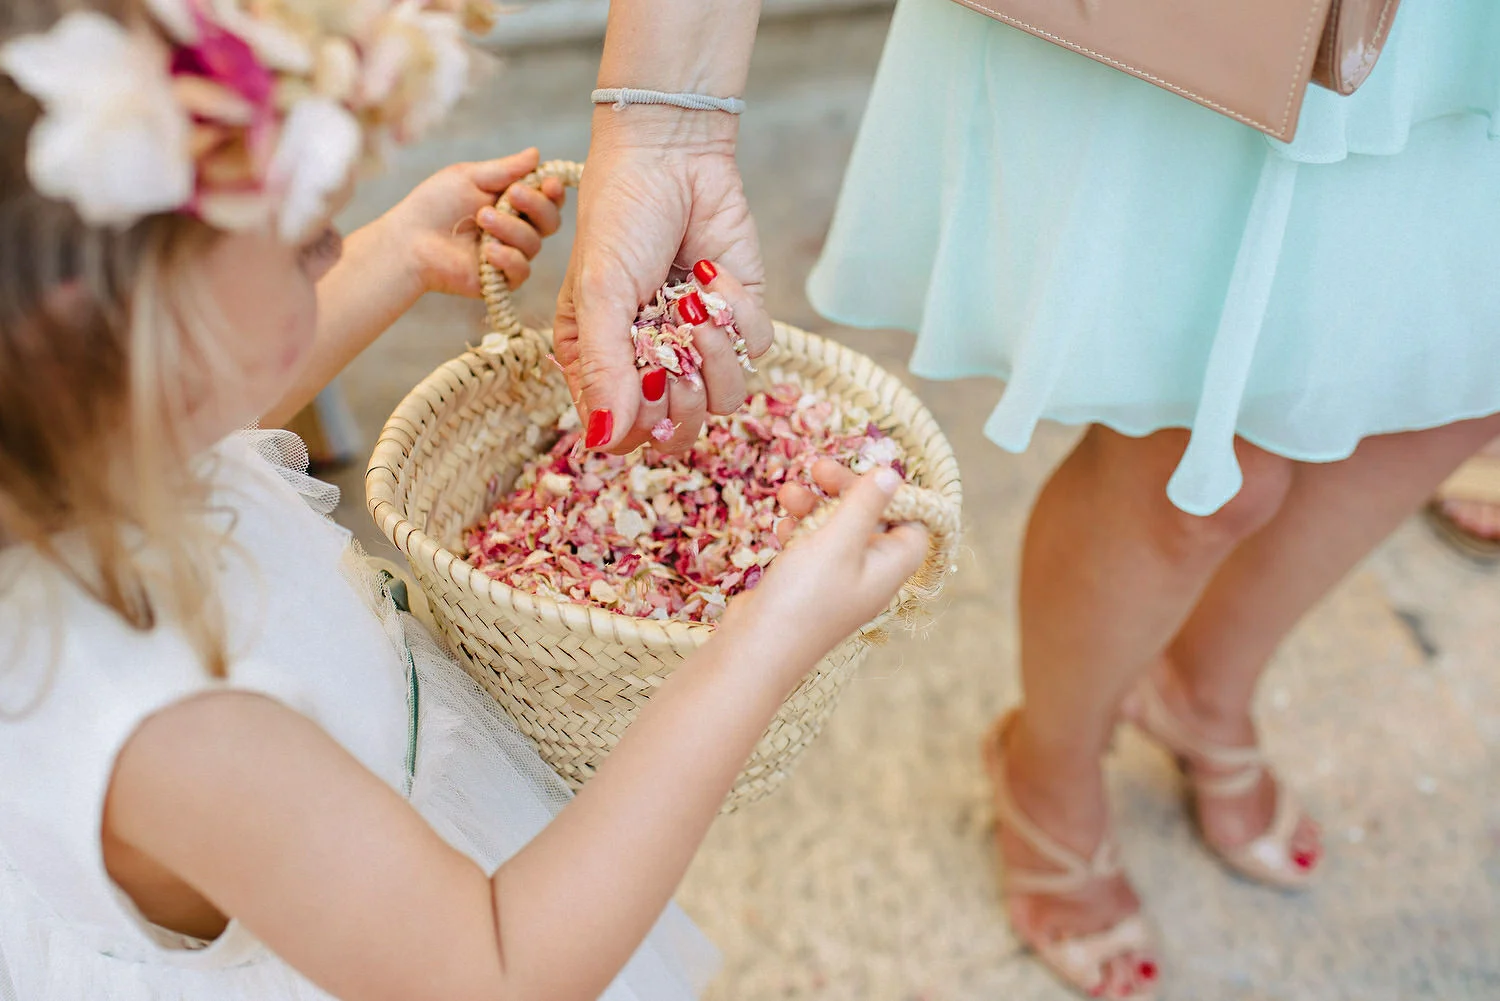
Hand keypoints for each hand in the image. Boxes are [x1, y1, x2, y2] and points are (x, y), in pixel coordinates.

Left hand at [382, 147, 565, 299]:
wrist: (409, 241)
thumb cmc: (434, 205)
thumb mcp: (469, 177)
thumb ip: (505, 169)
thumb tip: (537, 153)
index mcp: (513, 203)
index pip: (548, 199)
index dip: (554, 192)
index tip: (549, 183)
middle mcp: (517, 229)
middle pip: (551, 221)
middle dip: (536, 205)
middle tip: (511, 195)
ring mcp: (511, 255)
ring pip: (534, 244)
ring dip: (511, 228)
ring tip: (480, 218)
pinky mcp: (501, 280)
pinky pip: (522, 270)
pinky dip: (508, 258)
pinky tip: (487, 251)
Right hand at [553, 135, 772, 453]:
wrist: (673, 156)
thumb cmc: (619, 219)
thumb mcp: (599, 294)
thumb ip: (603, 369)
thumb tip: (601, 442)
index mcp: (600, 362)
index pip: (621, 434)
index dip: (638, 423)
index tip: (642, 380)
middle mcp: (649, 362)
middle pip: (676, 431)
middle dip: (680, 398)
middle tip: (673, 347)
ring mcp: (697, 344)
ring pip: (723, 401)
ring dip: (713, 357)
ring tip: (695, 305)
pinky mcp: (740, 319)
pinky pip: (752, 350)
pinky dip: (737, 314)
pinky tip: (712, 274)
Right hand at [717, 460, 929, 676]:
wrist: (757, 650)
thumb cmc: (804, 598)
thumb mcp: (838, 542)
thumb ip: (865, 504)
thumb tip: (892, 474)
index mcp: (890, 567)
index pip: (912, 522)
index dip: (894, 494)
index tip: (868, 471)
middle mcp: (869, 573)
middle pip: (870, 518)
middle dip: (843, 490)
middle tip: (817, 467)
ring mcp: (837, 580)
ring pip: (835, 528)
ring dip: (813, 506)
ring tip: (787, 493)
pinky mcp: (808, 584)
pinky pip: (811, 546)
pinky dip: (798, 530)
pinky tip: (781, 527)